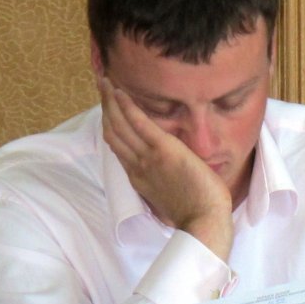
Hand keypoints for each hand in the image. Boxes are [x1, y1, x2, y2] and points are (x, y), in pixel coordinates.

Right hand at [99, 77, 233, 259]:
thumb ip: (164, 182)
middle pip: (113, 132)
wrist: (204, 222)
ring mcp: (148, 158)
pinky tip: (120, 92)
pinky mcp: (164, 150)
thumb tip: (169, 175)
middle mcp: (137, 166)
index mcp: (138, 177)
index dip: (110, 126)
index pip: (118, 146)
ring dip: (111, 101)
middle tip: (101, 87)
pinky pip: (139, 124)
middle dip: (105, 108)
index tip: (108, 110)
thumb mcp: (171, 196)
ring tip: (105, 82)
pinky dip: (127, 107)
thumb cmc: (195, 213)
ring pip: (120, 125)